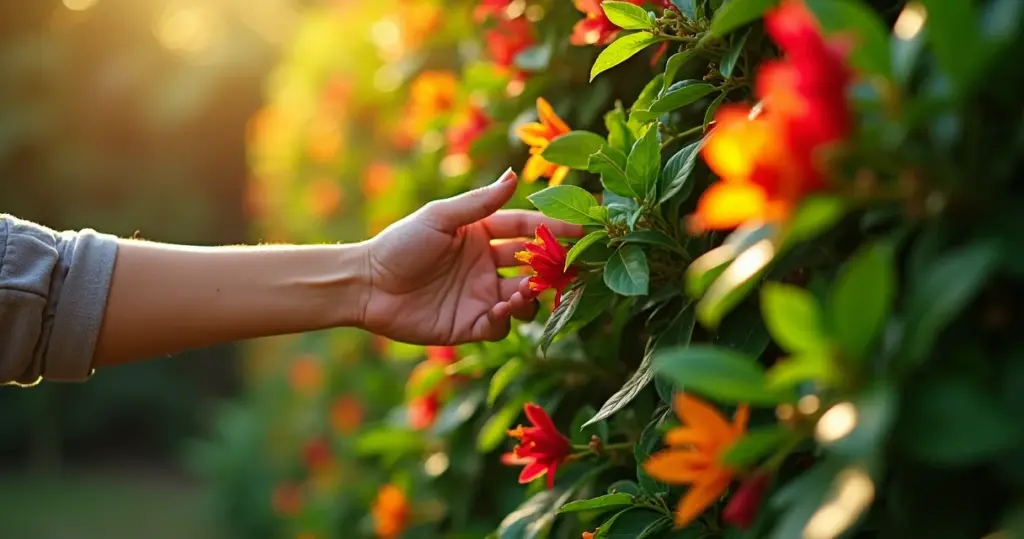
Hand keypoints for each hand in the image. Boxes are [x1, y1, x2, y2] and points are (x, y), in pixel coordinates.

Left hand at [361, 169, 582, 344]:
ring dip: (533, 294)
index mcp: (482, 234)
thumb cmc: (400, 244)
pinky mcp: (471, 325)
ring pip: (524, 297)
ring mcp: (481, 295)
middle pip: (532, 265)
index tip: (580, 229)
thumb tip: (515, 175)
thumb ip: (480, 202)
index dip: (553, 228)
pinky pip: (502, 325)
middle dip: (552, 266)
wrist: (367, 285)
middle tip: (567, 267)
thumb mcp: (441, 217)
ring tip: (527, 290)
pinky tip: (503, 307)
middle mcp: (487, 265)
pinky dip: (509, 318)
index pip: (526, 228)